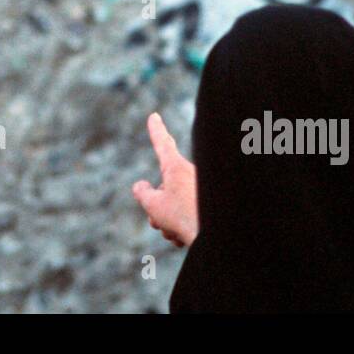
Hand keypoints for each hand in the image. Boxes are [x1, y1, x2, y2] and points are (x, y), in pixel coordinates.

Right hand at [132, 112, 198, 247]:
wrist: (213, 235)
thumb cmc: (183, 218)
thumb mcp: (153, 205)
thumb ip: (142, 193)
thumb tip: (140, 186)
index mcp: (176, 168)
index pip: (163, 144)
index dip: (156, 130)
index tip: (154, 116)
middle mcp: (190, 175)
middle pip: (163, 190)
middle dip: (157, 209)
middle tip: (160, 222)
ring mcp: (199, 190)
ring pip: (173, 206)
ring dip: (168, 222)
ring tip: (177, 231)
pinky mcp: (206, 206)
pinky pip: (185, 216)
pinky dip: (180, 228)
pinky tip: (186, 236)